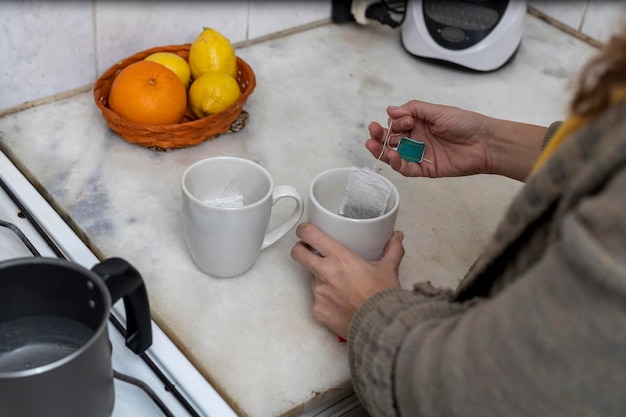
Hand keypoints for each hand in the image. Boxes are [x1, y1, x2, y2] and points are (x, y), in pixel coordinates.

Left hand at [291, 223, 404, 338]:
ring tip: (341, 286)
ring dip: (321, 279)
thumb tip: (396, 238)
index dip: (304, 230)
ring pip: (312, 278)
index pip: (311, 235)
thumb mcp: (388, 270)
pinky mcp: (317, 310)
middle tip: (308, 251)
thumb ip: (392, 250)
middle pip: (298, 254)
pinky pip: (318, 301)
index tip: (305, 230)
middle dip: (300, 250)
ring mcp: (319, 292)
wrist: (380, 327)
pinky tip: (341, 304)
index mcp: (340, 258)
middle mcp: (325, 273)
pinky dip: (327, 300)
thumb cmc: (382, 299)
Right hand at [366, 100, 546, 180]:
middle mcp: (417, 138)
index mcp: (419, 123)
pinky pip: (407, 169)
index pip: (397, 123)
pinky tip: (391, 157)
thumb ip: (413, 110)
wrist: (485, 143)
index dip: (395, 123)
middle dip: (380, 136)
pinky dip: (397, 164)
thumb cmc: (465, 123)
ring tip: (372, 145)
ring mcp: (421, 154)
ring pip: (395, 154)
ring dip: (382, 150)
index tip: (405, 121)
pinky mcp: (426, 169)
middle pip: (392, 139)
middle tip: (372, 132)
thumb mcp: (437, 111)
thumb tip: (390, 110)